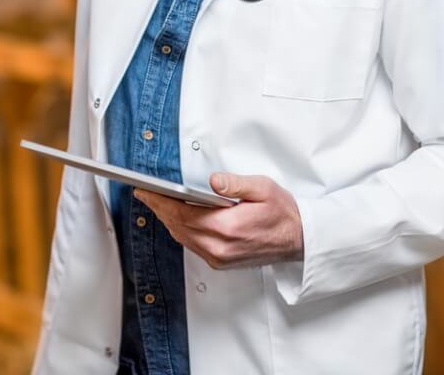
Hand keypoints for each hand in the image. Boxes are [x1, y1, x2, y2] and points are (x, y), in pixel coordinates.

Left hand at [135, 173, 303, 269]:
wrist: (299, 240)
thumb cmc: (283, 214)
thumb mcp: (264, 189)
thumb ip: (236, 184)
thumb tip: (214, 181)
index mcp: (229, 227)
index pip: (183, 213)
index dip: (161, 201)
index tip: (146, 190)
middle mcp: (221, 247)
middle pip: (178, 226)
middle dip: (158, 208)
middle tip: (144, 193)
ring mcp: (219, 258)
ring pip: (182, 237)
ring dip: (167, 219)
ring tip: (154, 202)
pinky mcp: (220, 262)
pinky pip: (191, 245)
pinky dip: (179, 230)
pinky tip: (174, 218)